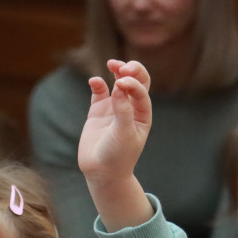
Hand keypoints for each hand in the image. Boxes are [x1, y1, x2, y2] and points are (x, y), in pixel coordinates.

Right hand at [77, 59, 152, 186]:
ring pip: (117, 83)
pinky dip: (97, 84)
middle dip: (131, 70)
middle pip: (135, 81)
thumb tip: (118, 86)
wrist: (101, 173)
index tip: (121, 83)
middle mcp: (130, 108)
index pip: (141, 91)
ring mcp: (113, 109)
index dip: (133, 83)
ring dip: (117, 71)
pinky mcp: (97, 112)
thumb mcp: (125, 134)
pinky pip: (99, 92)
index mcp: (142, 114)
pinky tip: (94, 81)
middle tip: (122, 67)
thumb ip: (123, 110)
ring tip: (112, 64)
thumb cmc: (118, 156)